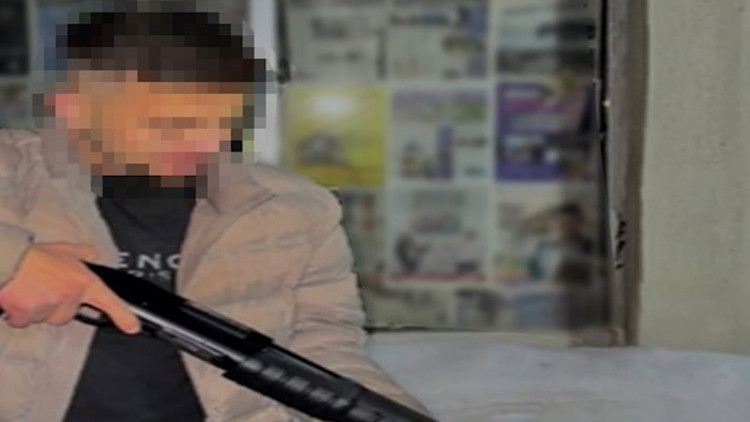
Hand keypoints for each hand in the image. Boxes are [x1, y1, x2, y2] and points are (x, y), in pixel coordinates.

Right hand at [0, 243, 139, 333]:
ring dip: (35, 309)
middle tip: (42, 288)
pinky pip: (24, 321)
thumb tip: (93, 255)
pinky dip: (17, 314)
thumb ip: (82, 254)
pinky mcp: (29, 314)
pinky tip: (15, 297)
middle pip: (67, 315)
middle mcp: (71, 295)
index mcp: (83, 281)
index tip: (133, 328)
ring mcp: (51, 306)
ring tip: (27, 289)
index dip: (123, 315)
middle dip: (55, 306)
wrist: (6, 259)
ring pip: (45, 318)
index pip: (109, 300)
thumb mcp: (64, 250)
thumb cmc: (32, 255)